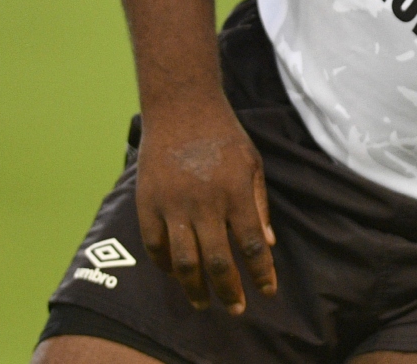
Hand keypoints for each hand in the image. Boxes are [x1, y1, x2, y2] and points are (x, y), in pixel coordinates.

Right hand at [134, 105, 276, 313]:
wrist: (181, 107)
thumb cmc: (224, 135)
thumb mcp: (253, 164)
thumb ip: (260, 205)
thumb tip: (268, 244)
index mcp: (236, 192)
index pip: (253, 244)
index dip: (261, 273)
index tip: (267, 292)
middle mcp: (205, 202)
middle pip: (218, 260)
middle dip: (229, 290)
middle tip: (236, 308)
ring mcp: (173, 204)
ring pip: (184, 260)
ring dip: (195, 287)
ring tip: (203, 302)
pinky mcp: (148, 202)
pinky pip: (155, 244)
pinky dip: (164, 264)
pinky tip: (175, 273)